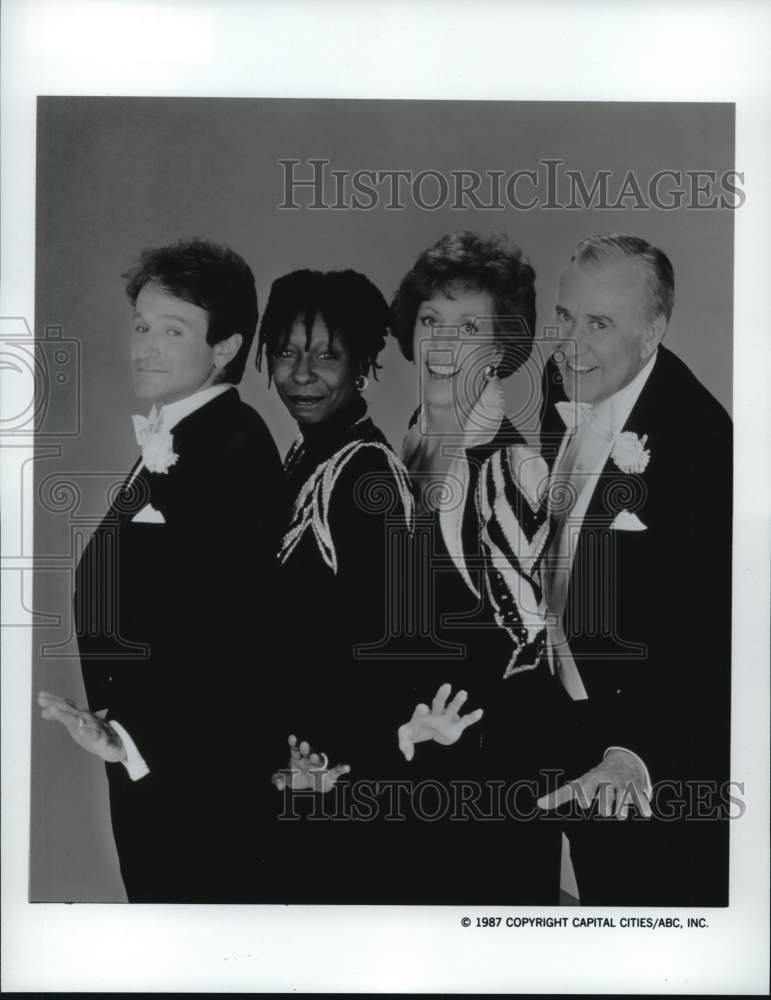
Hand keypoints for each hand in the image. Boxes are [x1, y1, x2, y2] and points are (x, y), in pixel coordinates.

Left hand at [38, 690, 126, 762]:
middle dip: (56, 704)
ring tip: (53, 710)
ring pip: (78, 721)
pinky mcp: (101, 738)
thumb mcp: (74, 724)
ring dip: (66, 715)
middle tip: (42, 700)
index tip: (41, 695)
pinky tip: (81, 731)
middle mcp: (86, 718)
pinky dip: (88, 733)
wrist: (115, 743)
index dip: (54, 699)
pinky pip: (94, 735)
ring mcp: (93, 727)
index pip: (66, 704)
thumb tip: (43, 712)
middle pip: (69, 710)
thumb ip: (60, 717)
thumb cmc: (92, 731)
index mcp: (80, 714)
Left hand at [271, 734, 350, 793]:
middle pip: (307, 752)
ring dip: (317, 759)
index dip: (293, 743)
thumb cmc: (299, 778)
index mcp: (298, 758)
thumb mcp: (288, 780)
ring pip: (319, 761)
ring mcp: (320, 767)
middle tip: (304, 745)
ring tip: (315, 757)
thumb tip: (277, 785)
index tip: (292, 737)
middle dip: (305, 749)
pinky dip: (342, 768)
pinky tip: (347, 767)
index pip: (295, 749)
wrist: (314, 785)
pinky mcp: (330, 774)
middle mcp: (309, 760)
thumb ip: (279, 780)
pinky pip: (337, 770)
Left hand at [398, 683, 483, 761]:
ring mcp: (446, 720)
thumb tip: (408, 757)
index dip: (422, 709)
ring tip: (463, 693)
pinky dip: (473, 717)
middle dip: (442, 696)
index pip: (421, 710)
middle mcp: (435, 714)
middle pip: (438, 704)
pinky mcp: (455, 727)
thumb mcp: (406, 736)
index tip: (423, 707)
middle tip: (446, 686)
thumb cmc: (416, 730)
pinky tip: (480, 712)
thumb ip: (404, 744)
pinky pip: (465, 721)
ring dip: (457, 702)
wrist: (429, 732)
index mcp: (422, 715)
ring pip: (452, 709)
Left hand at [536, 749, 651, 818]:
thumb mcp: (579, 784)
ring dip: (621, 812)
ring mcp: (624, 783)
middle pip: (606, 803)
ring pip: (622, 805)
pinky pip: (642, 802)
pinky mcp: (639, 787)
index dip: (585, 796)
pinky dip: (643, 808)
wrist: (623, 760)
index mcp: (592, 779)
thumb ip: (559, 796)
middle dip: (606, 809)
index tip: (584, 802)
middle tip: (606, 808)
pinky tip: (643, 812)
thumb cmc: (596, 779)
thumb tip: (539, 804)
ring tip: (619, 811)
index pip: (587, 789)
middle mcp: (608, 780)